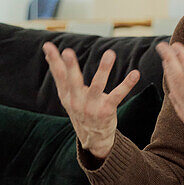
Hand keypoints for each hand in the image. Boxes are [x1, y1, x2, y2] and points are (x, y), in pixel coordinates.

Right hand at [42, 43, 139, 159]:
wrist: (93, 138)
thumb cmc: (80, 110)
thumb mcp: (67, 95)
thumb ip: (60, 76)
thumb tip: (49, 56)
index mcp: (66, 95)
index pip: (58, 75)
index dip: (53, 61)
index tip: (47, 46)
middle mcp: (76, 101)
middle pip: (73, 81)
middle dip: (70, 66)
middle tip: (67, 52)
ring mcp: (91, 106)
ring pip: (97, 85)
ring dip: (104, 69)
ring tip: (110, 54)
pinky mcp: (107, 110)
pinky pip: (118, 95)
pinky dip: (127, 84)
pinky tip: (135, 73)